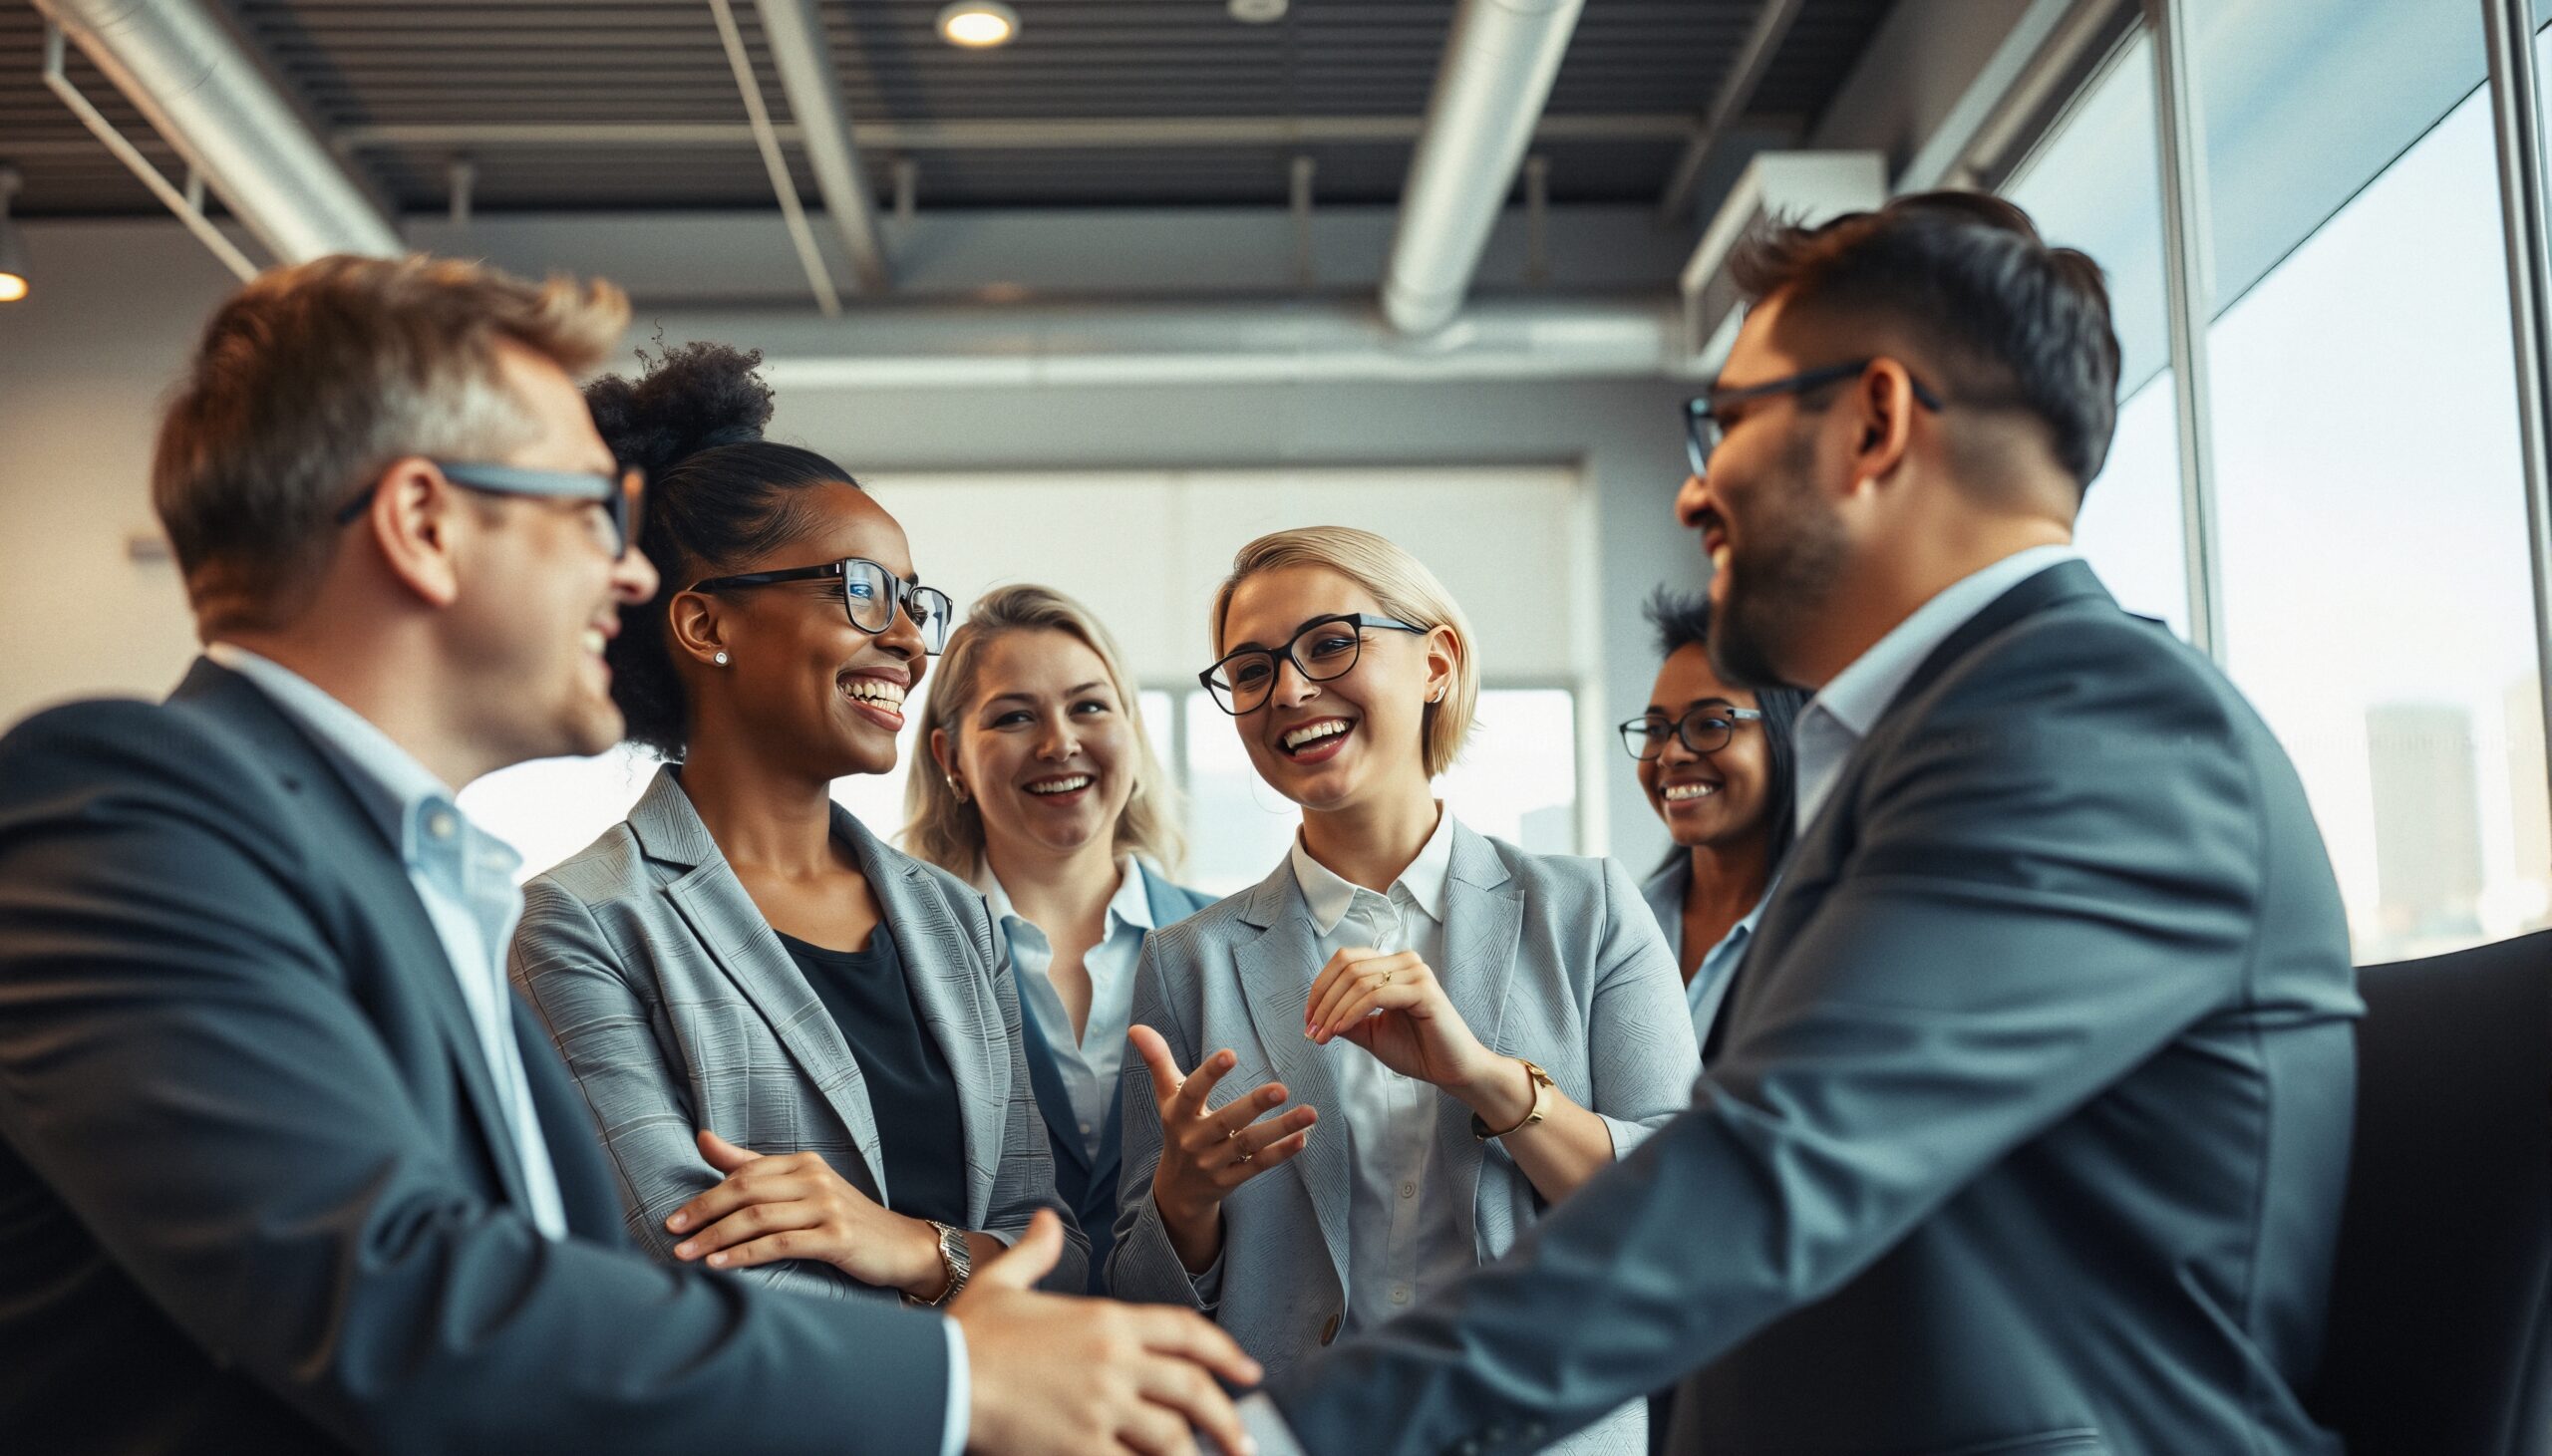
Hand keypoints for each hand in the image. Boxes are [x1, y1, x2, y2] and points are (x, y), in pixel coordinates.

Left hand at [665, 1129, 944, 1297]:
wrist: (900, 1246)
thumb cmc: (842, 1219)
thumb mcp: (800, 1188)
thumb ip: (751, 1165)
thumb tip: (702, 1137)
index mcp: (804, 1163)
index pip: (744, 1173)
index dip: (704, 1195)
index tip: (674, 1220)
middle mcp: (815, 1178)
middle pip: (746, 1192)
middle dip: (703, 1215)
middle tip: (672, 1237)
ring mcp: (827, 1207)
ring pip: (758, 1218)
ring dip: (716, 1239)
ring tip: (687, 1257)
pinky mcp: (836, 1237)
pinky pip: (780, 1244)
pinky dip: (745, 1255)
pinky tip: (721, 1266)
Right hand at [957, 1210, 1261, 1455]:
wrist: (938, 1376)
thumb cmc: (969, 1335)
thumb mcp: (1004, 1282)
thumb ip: (1036, 1253)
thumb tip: (1047, 1221)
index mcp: (1106, 1320)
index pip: (1186, 1331)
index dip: (1225, 1352)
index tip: (1248, 1373)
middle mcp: (1114, 1360)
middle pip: (1193, 1389)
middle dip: (1226, 1417)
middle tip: (1242, 1440)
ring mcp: (1101, 1406)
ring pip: (1172, 1435)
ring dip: (1196, 1452)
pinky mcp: (1082, 1446)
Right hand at [1130, 1024, 1315, 1271]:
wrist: (1177, 1189)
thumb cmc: (1178, 1129)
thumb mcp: (1166, 1097)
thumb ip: (1157, 1061)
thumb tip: (1136, 1028)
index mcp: (1178, 1115)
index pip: (1191, 1092)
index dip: (1209, 1074)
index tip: (1231, 1054)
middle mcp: (1193, 1140)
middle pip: (1226, 1121)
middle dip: (1253, 1105)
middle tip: (1281, 1088)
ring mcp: (1212, 1163)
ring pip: (1248, 1144)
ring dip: (1280, 1128)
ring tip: (1310, 1112)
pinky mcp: (1230, 1181)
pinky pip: (1257, 1166)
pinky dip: (1280, 1153)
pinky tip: (1303, 1138)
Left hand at [1304, 947, 1500, 1095]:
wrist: (1452, 1070)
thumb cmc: (1417, 1050)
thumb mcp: (1371, 1033)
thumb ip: (1346, 1019)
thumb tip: (1315, 1017)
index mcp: (1392, 965)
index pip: (1345, 960)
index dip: (1320, 987)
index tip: (1308, 1019)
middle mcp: (1405, 961)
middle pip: (1348, 967)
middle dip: (1322, 1000)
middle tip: (1311, 1030)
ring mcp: (1416, 972)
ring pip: (1358, 981)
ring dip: (1332, 1010)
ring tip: (1321, 1035)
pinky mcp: (1423, 990)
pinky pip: (1375, 996)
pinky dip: (1351, 1013)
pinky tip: (1339, 1030)